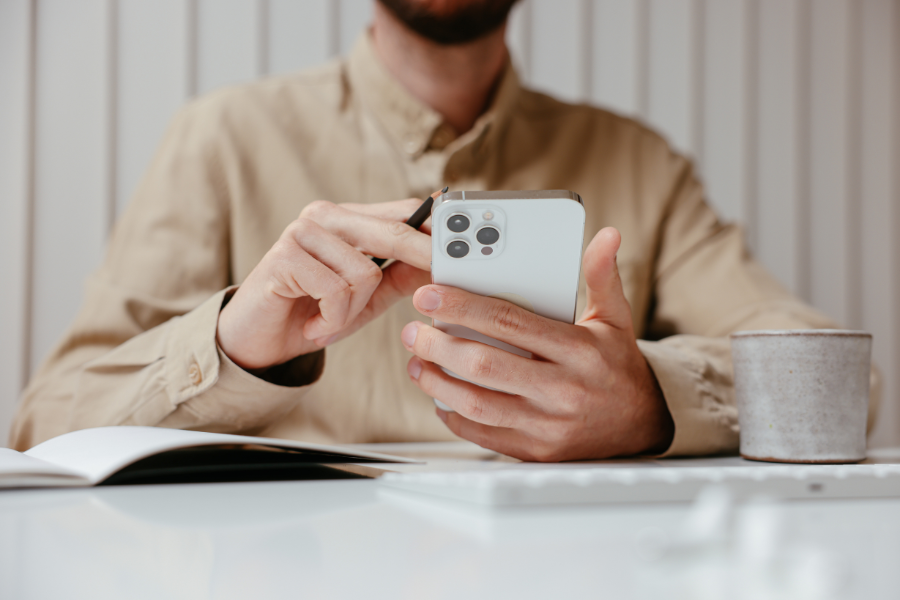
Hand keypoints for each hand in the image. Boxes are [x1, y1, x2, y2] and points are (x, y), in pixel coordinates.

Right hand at [217, 193, 439, 370]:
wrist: (258, 341)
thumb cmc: (312, 313)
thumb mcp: (367, 297)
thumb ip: (401, 276)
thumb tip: (443, 263)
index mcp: (347, 219)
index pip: (403, 211)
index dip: (436, 228)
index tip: (467, 243)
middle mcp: (324, 216)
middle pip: (393, 231)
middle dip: (423, 259)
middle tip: (442, 279)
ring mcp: (302, 232)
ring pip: (366, 271)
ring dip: (352, 310)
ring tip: (330, 319)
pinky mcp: (285, 256)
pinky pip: (337, 291)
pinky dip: (332, 318)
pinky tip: (313, 324)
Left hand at [400, 227, 673, 460]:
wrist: (643, 425)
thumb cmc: (618, 366)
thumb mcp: (615, 318)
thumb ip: (601, 277)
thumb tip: (606, 236)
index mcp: (578, 350)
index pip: (509, 322)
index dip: (463, 307)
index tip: (429, 296)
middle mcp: (563, 389)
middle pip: (485, 365)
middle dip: (439, 345)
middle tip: (414, 331)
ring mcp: (548, 425)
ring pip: (478, 404)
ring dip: (438, 383)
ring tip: (418, 363)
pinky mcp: (537, 450)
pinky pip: (484, 434)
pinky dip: (455, 417)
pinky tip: (441, 398)